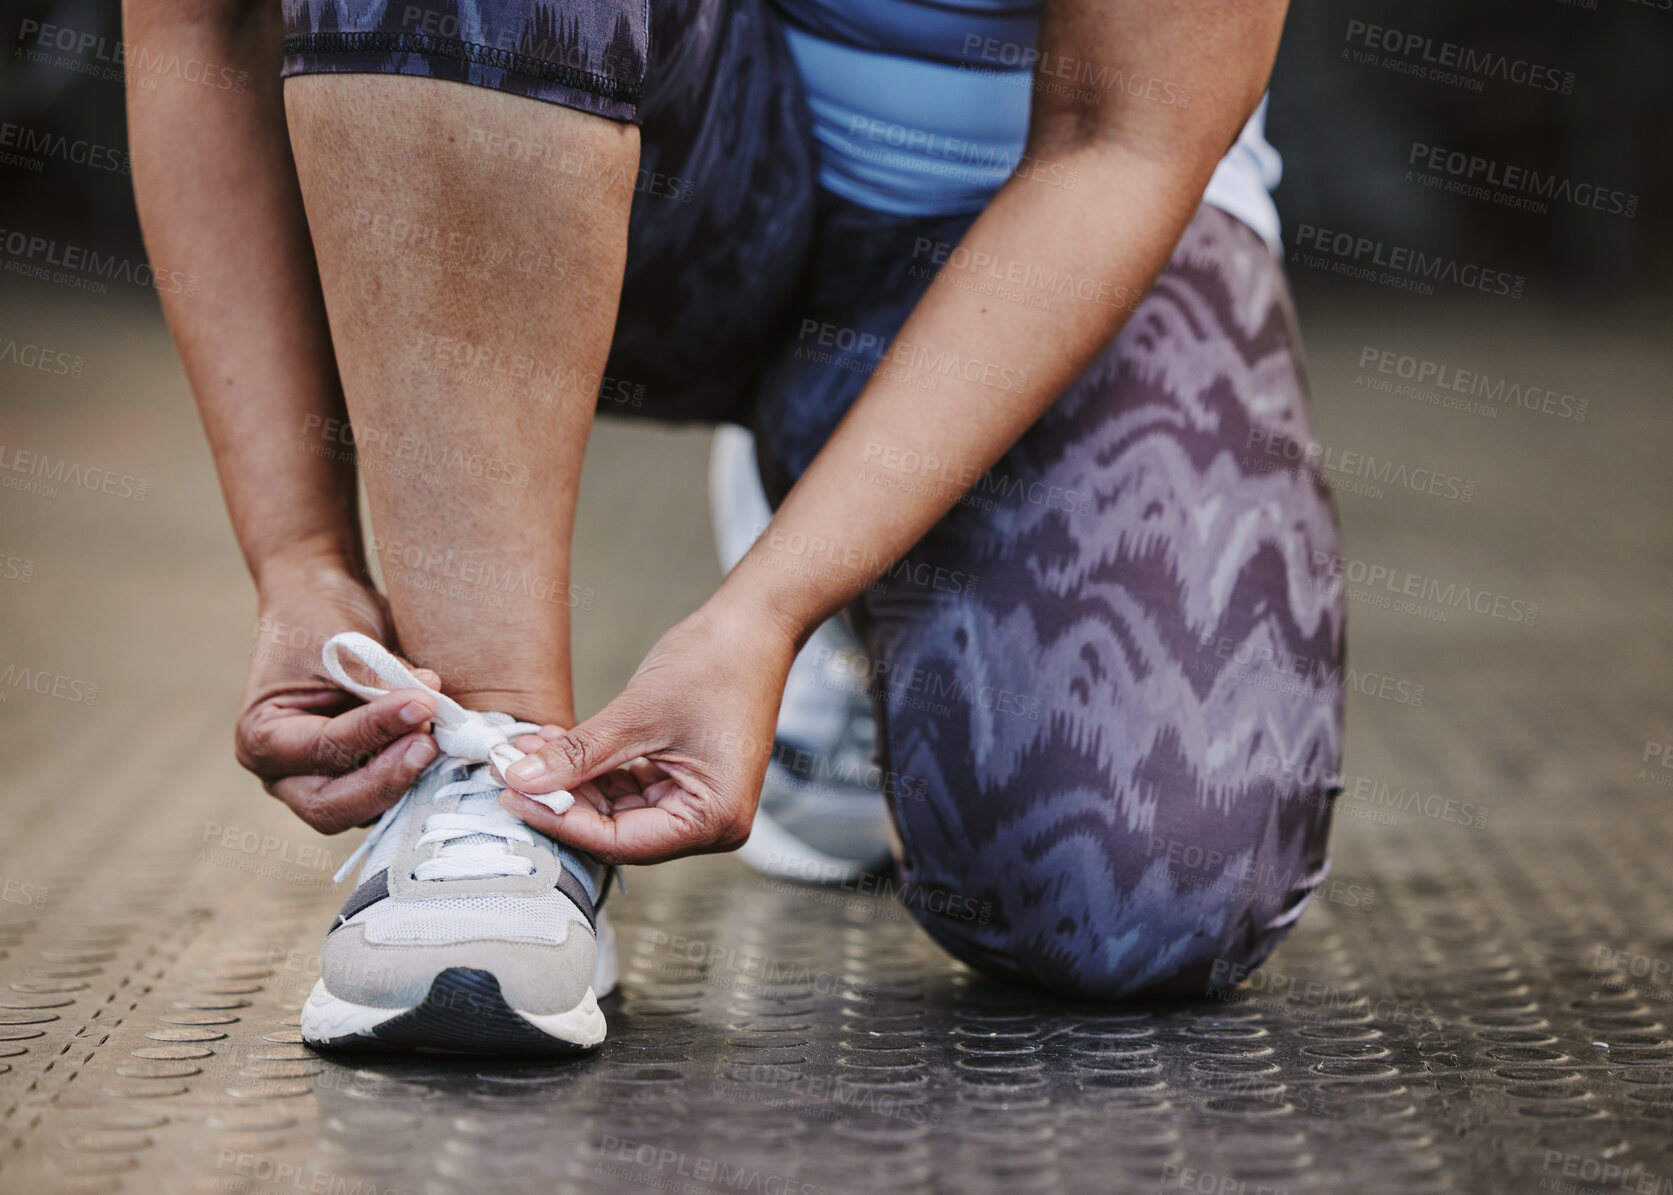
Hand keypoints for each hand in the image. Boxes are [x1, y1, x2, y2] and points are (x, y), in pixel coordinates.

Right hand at [236, 555, 440, 833]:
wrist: (324, 608)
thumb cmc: (319, 621)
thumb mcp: (341, 643)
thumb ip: (379, 678)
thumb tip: (429, 700)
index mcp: (262, 738)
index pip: (322, 748)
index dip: (375, 730)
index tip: (421, 702)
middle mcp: (286, 774)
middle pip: (333, 808)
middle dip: (386, 780)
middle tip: (428, 744)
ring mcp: (324, 783)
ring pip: (366, 811)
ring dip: (406, 780)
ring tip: (437, 737)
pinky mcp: (361, 780)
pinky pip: (390, 796)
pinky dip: (416, 777)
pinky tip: (442, 747)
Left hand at [496, 596, 798, 863]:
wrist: (753, 625)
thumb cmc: (717, 664)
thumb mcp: (637, 714)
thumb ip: (578, 755)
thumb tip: (522, 781)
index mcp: (713, 820)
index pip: (621, 842)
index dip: (561, 821)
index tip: (513, 796)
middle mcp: (710, 823)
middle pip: (617, 830)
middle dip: (562, 799)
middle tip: (510, 772)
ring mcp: (698, 802)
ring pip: (617, 809)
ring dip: (572, 781)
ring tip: (527, 750)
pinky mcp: (685, 780)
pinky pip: (628, 787)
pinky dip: (593, 769)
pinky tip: (557, 746)